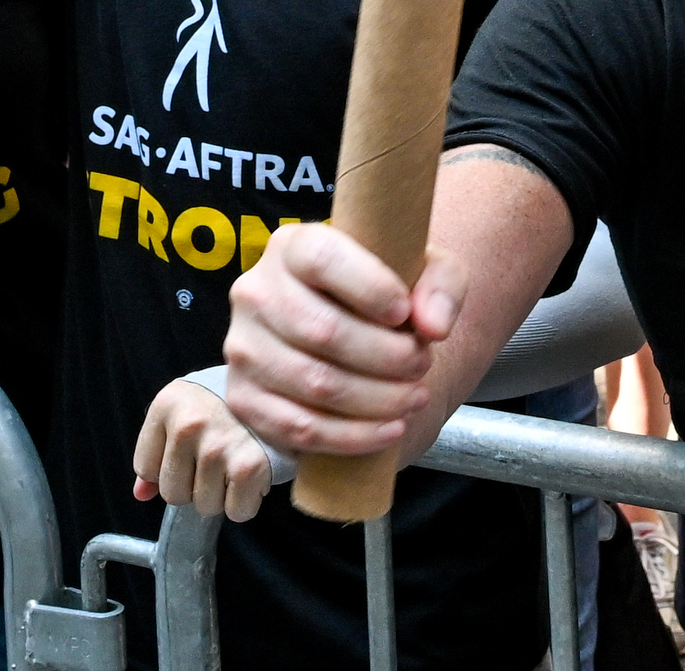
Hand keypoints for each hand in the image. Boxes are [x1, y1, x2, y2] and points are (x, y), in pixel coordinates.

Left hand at [133, 373, 292, 520]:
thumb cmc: (224, 405)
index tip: (188, 454)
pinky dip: (244, 503)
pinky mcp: (249, 467)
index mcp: (166, 405)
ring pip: (204, 506)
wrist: (278, 392)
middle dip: (193, 486)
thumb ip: (157, 452)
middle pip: (173, 494)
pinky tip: (250, 477)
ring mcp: (218, 446)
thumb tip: (141, 493)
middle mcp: (188, 424)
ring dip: (220, 494)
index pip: (146, 468)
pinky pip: (236, 512)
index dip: (167, 469)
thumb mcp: (182, 412)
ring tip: (233, 465)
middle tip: (214, 461)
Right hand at [218, 218, 461, 465]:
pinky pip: (299, 427)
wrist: (343, 337)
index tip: (404, 314)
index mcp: (291, 247)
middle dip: (387, 357)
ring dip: (377, 400)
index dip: (370, 288)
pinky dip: (353, 436)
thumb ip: (441, 285)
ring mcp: (243, 348)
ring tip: (413, 397)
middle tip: (420, 365)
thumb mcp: (421, 272)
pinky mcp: (245, 398)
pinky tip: (390, 428)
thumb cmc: (382, 298)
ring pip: (314, 383)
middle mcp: (255, 292)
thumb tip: (432, 326)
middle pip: (323, 330)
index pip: (321, 259)